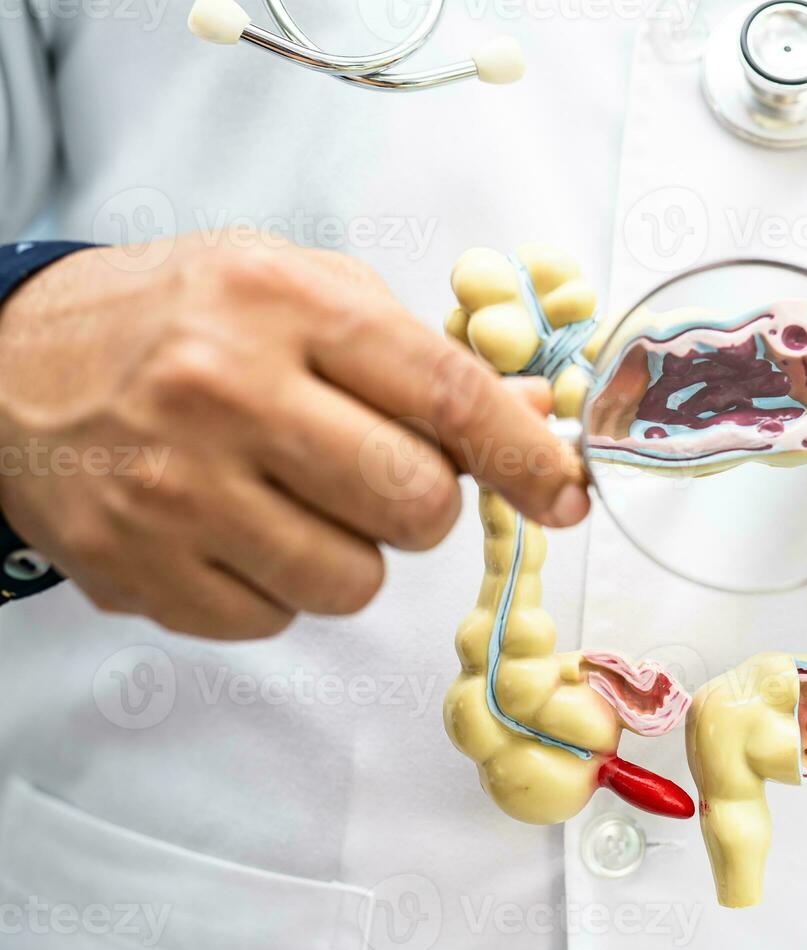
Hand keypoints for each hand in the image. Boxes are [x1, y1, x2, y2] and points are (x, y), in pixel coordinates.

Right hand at [0, 236, 589, 638]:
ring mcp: (173, 491)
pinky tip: (234, 530)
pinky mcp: (137, 570)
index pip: (446, 393)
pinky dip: (278, 587)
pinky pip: (275, 620)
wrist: (9, 365)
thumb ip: (414, 355)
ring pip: (352, 580)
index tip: (568, 492)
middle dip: (425, 505)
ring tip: (291, 498)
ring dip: (350, 552)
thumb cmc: (175, 320)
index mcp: (280, 304)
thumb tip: (532, 419)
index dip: (526, 455)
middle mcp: (224, 392)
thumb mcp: (296, 289)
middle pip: (413, 502)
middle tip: (384, 477)